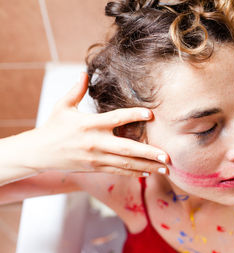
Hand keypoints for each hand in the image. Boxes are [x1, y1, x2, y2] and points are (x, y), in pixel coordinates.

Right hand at [24, 72, 168, 176]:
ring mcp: (96, 158)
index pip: (117, 118)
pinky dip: (134, 172)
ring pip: (126, 164)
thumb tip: (84, 72)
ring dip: (147, 166)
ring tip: (165, 169)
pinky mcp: (95, 168)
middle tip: (167, 156)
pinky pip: (118, 171)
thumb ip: (76, 91)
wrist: (38, 153)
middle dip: (149, 153)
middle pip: (127, 149)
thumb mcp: (63, 106)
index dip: (134, 115)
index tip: (151, 114)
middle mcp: (96, 142)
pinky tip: (149, 172)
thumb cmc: (53, 126)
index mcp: (90, 124)